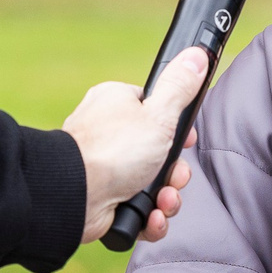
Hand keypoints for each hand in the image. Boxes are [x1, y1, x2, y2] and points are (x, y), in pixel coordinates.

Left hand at [61, 46, 208, 243]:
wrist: (74, 196)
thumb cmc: (112, 150)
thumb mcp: (158, 114)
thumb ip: (180, 87)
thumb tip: (197, 55)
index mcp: (117, 106)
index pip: (156, 112)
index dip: (177, 131)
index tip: (186, 141)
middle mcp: (110, 136)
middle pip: (159, 154)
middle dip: (175, 174)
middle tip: (175, 178)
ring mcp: (106, 170)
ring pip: (152, 185)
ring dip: (167, 199)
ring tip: (162, 202)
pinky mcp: (105, 201)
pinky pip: (138, 210)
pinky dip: (149, 217)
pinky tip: (150, 217)